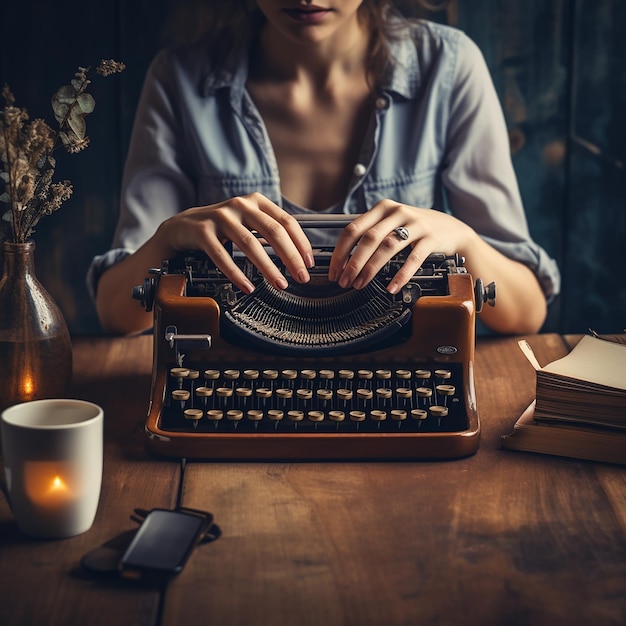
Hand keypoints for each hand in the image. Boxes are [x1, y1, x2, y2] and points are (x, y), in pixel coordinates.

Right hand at [157, 192, 314, 292]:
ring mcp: (220, 217)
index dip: (301, 243)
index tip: (309, 263)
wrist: (183, 226)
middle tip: (301, 277)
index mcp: (256, 202)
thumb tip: (299, 255)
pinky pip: (223, 256)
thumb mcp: (248, 221)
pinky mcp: (202, 231)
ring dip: (268, 267)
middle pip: (273, 231)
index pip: (287, 221)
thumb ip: (270, 231)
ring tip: (280, 284)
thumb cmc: (221, 227)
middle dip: (291, 257)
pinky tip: (248, 287)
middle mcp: (240, 205)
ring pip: (250, 244)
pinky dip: (237, 274)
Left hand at [328, 199, 472, 293]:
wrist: (451, 229)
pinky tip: (391, 287)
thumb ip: (370, 233)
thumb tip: (343, 259)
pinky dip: (400, 274)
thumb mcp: (391, 223)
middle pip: (368, 239)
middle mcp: (397, 212)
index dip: (340, 252)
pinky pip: (413, 258)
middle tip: (344, 281)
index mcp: (382, 208)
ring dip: (371, 268)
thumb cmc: (415, 229)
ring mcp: (416, 224)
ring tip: (360, 284)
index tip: (334, 271)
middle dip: (353, 263)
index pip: (353, 229)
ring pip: (387, 247)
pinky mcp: (431, 238)